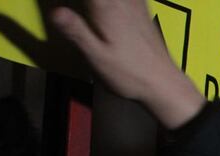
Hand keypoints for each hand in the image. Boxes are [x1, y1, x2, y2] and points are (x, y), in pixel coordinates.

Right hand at [49, 0, 204, 128]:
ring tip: (92, 13)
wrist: (164, 83)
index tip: (68, 8)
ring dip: (97, 5)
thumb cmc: (131, 74)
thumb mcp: (97, 57)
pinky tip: (112, 9)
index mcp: (107, 8)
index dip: (74, 3)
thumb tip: (55, 12)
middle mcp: (123, 1)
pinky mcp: (142, 11)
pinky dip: (115, 3)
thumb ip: (76, 31)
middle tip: (81, 13)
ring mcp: (135, 4)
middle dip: (86, 5)